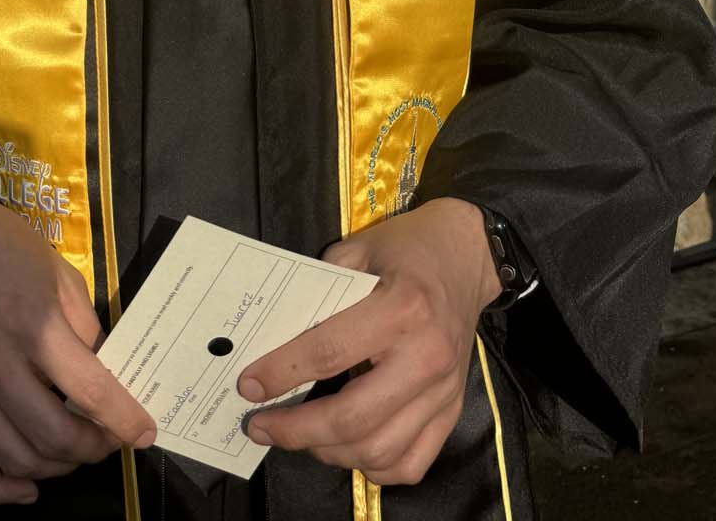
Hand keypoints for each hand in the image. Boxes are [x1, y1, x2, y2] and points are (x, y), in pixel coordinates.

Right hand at [0, 202, 154, 504]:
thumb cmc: (9, 251)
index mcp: (36, 326)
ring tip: (75, 453)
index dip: (124, 420)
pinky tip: (28, 486)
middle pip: (56, 436)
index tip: (144, 432)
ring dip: (57, 468)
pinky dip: (0, 489)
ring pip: (18, 458)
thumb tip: (109, 379)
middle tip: (109, 438)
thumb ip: (88, 330)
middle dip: (94, 448)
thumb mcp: (63, 277)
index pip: (90, 392)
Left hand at [237, 198, 501, 485]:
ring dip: (329, 452)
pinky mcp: (453, 412)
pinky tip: (345, 448)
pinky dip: (372, 466)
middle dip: (297, 430)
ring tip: (298, 436)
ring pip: (380, 450)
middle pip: (353, 417)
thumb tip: (274, 334)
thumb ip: (319, 288)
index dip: (282, 373)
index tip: (249, 386)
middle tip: (260, 426)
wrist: (466, 255)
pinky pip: (410, 462)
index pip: (330, 352)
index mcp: (402, 308)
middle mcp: (426, 357)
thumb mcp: (357, 250)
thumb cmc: (405, 248)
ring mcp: (444, 392)